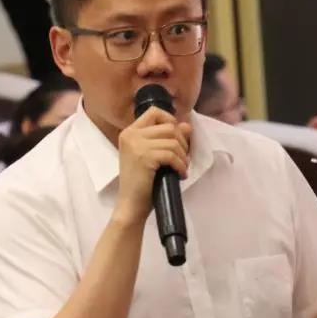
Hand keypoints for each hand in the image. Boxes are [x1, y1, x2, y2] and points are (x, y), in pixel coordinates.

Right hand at [114, 106, 191, 224]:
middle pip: (168, 126)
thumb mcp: (153, 157)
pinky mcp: (144, 157)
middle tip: (182, 159)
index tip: (176, 139)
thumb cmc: (141, 184)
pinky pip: (172, 154)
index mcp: (129, 132)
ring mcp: (136, 145)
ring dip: (182, 156)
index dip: (170, 121)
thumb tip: (187, 126)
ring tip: (181, 168)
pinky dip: (180, 165)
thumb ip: (166, 139)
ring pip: (173, 140)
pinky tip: (180, 175)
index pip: (154, 112)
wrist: (130, 206)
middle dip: (181, 142)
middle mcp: (131, 135)